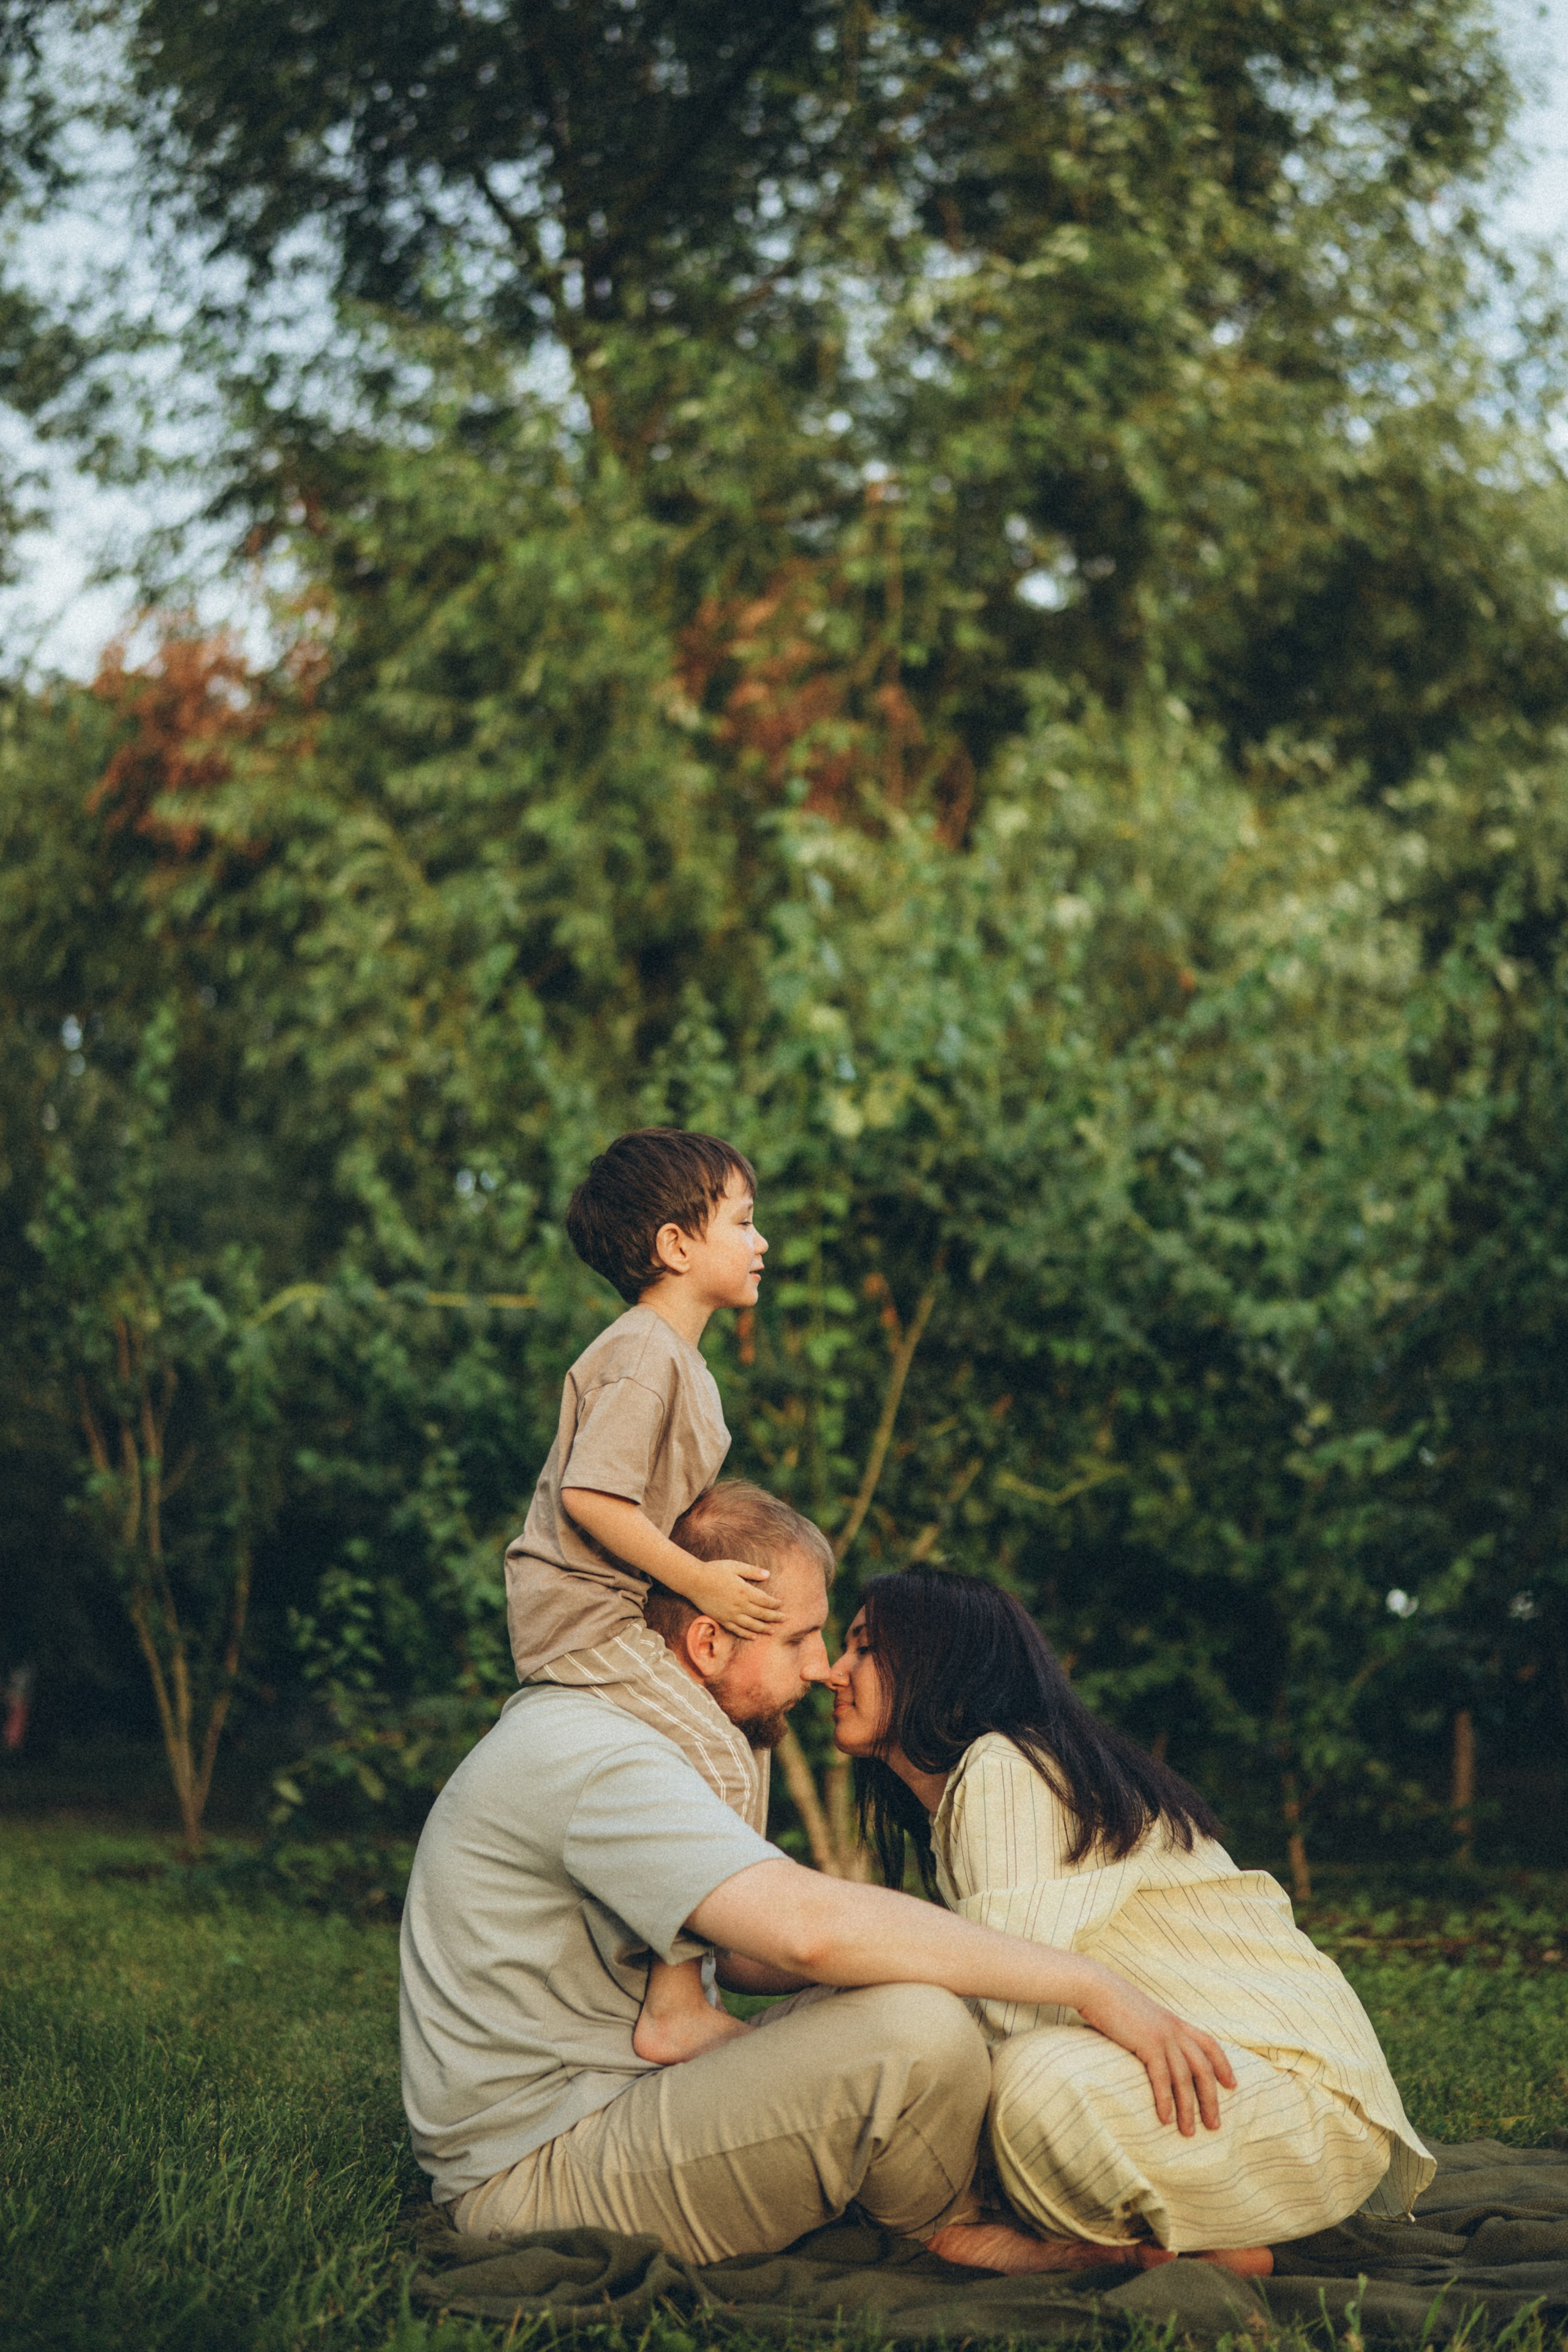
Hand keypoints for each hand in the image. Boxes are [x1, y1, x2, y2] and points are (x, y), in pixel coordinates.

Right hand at [683, 1555, 783, 1635]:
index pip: (765, 1601)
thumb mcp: (735, 1566)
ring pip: (752, 1625)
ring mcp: (731, 1614)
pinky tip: (754, 1636)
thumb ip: (752, 1571)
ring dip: (764, 1628)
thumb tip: (768, 1575)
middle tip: (785, 1620)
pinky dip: (747, 1634)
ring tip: (773, 1631)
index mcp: (745, 1591)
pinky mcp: (722, 1619)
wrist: (694, 1581)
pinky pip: (737, 1630)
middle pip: (762, 1614)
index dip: (775, 1603)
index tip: (782, 1604)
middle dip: (775, 1617)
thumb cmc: (714, 1570)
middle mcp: (740, 1605)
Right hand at [1071, 1961, 1236, 2135]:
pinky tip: (1165, 2119)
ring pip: (1184, 2078)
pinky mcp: (1147, 2043)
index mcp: (1174, 2021)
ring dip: (1188, 2108)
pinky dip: (1166, 2100)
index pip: (1209, 2044)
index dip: (1223, 2065)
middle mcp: (1174, 2029)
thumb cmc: (1111, 2000)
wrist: (1095, 1985)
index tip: (1232, 2085)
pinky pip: (1162, 2078)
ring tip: (1189, 2132)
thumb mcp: (1140, 2013)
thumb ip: (1152, 2029)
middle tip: (1214, 2125)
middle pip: (1203, 2068)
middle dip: (1211, 2099)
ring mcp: (1162, 2036)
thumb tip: (1152, 2045)